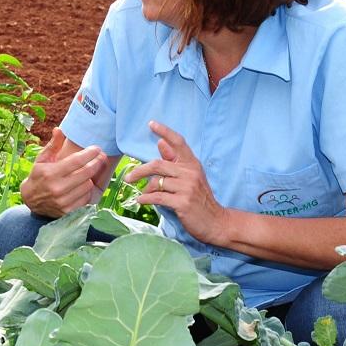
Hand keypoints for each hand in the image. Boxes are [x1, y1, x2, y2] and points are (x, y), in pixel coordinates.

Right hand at [20, 140, 109, 217]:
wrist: (31, 201)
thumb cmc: (38, 176)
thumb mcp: (42, 159)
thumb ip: (53, 145)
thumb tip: (59, 129)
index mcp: (50, 173)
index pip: (76, 161)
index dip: (89, 154)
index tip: (97, 148)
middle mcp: (57, 188)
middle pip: (86, 173)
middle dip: (96, 163)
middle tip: (101, 157)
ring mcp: (63, 201)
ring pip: (88, 185)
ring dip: (90, 178)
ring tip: (87, 173)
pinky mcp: (68, 211)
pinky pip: (86, 198)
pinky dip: (86, 191)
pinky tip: (83, 186)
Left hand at [124, 121, 229, 244]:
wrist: (216, 222)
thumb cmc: (200, 199)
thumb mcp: (190, 177)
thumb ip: (175, 161)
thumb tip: (160, 143)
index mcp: (192, 164)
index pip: (179, 142)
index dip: (165, 131)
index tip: (151, 124)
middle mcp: (190, 173)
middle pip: (158, 164)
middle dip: (140, 171)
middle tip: (129, 178)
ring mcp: (187, 188)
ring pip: (156, 182)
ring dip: (146, 189)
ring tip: (144, 195)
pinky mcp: (183, 203)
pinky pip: (157, 197)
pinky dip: (145, 199)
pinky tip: (141, 201)